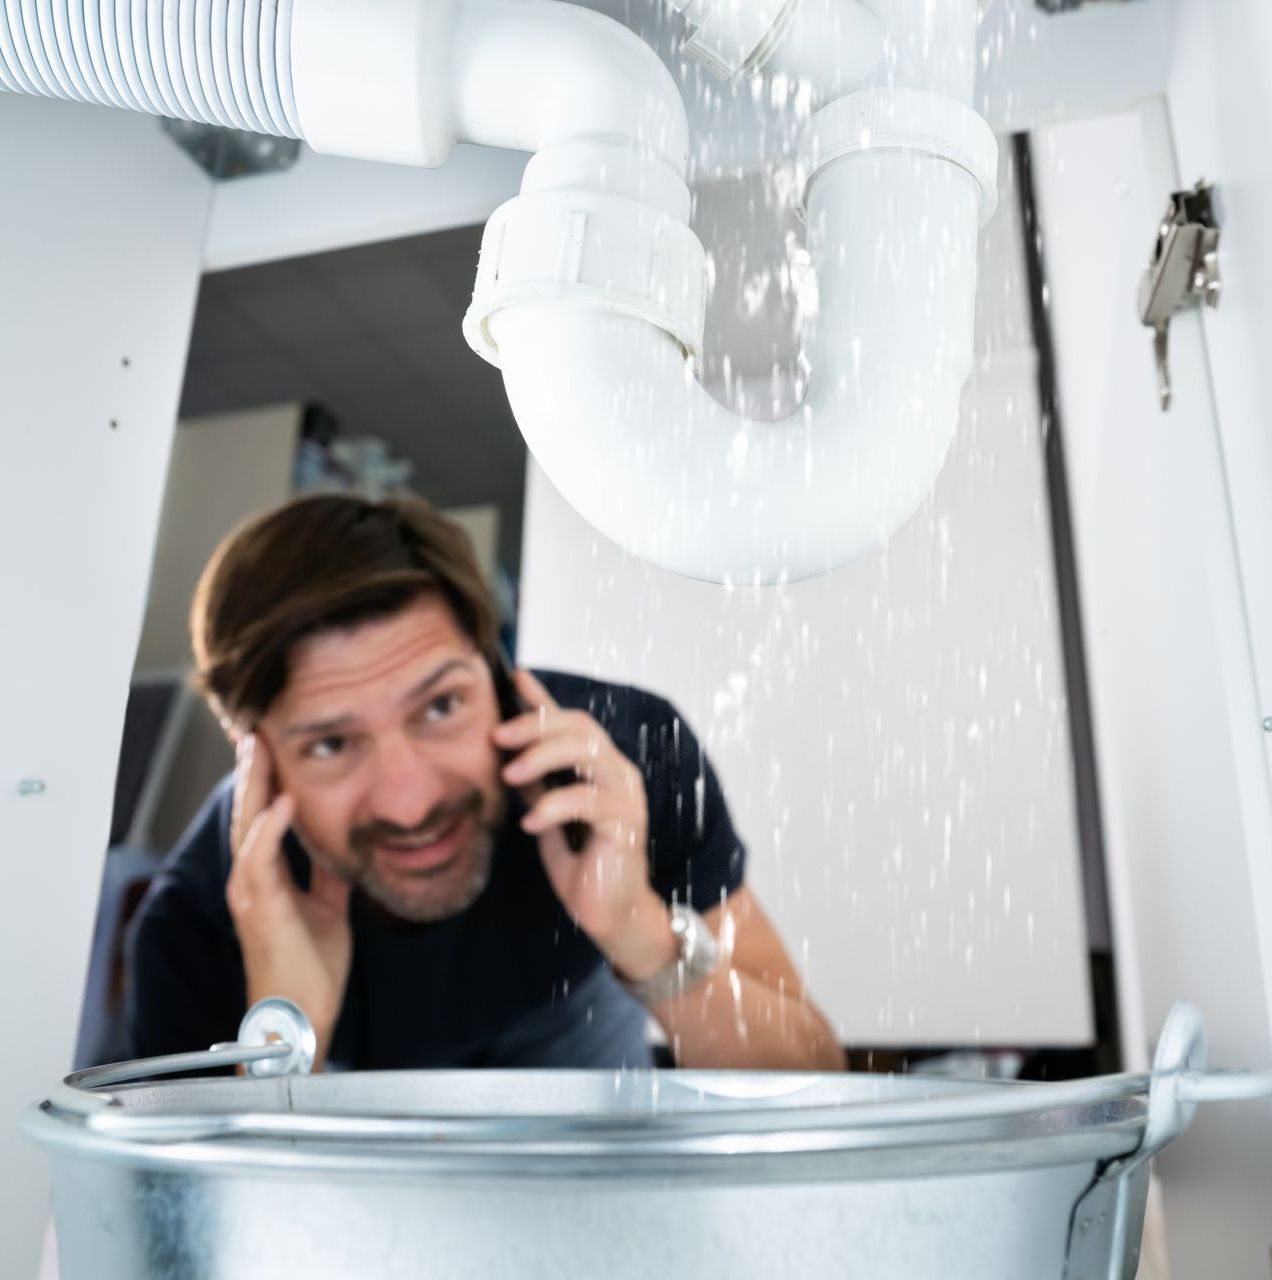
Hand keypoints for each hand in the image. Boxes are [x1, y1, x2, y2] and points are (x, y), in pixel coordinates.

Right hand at [226, 733, 351, 1067]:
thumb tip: (344, 840)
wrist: (303, 1015)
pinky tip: (284, 800)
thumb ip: (328, 872)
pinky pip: (261, 860)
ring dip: (254, 786)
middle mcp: (251, 879)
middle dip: (252, 770)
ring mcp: (251, 893)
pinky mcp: (261, 908)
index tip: (269, 744)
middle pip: (247, 812)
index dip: (265, 780)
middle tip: (254, 729)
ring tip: (260, 747)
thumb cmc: (311, 966)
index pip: (261, 816)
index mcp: (265, 877)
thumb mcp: (329, 906)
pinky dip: (272, 828)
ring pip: (247, 826)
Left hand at [493, 671, 675, 980]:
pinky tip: (530, 823)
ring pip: (587, 753)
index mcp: (601, 768)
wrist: (613, 917)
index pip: (572, 722)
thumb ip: (539, 789)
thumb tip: (511, 759)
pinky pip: (587, 801)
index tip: (515, 675)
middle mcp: (618, 773)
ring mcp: (625, 796)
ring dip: (543, 758)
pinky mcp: (626, 824)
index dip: (544, 698)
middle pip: (579, 728)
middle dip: (535, 725)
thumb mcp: (551, 820)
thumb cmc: (585, 868)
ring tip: (510, 776)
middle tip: (496, 737)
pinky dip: (553, 806)